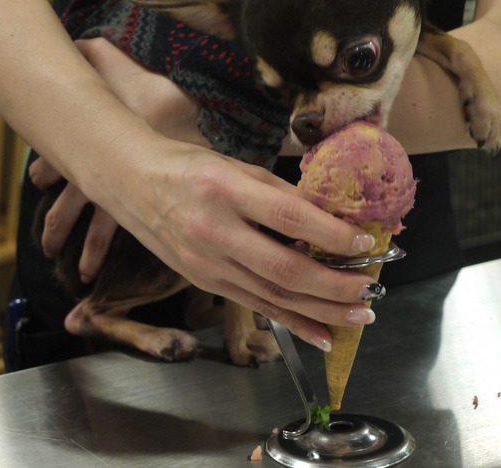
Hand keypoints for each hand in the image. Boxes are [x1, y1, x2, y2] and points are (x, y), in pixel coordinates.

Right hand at [35, 38, 378, 349]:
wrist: (130, 182)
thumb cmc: (188, 167)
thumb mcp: (238, 167)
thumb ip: (281, 193)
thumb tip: (331, 219)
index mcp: (226, 190)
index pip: (289, 217)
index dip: (331, 235)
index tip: (364, 242)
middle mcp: (215, 232)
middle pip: (284, 269)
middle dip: (335, 286)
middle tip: (371, 292)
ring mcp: (207, 264)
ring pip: (273, 296)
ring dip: (322, 311)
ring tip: (359, 317)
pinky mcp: (204, 282)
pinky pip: (255, 306)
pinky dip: (292, 323)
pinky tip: (321, 334)